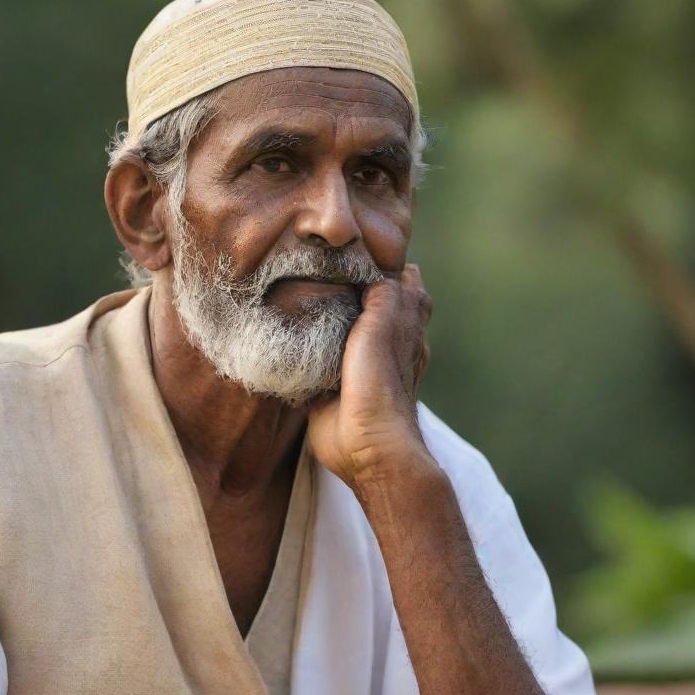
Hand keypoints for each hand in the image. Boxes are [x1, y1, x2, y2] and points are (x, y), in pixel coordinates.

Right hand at [306, 263, 433, 493]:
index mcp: (406, 328)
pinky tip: (289, 335)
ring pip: (343, 332)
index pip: (403, 284)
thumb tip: (371, 268)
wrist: (366, 444)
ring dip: (325, 318)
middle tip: (320, 269)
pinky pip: (316, 363)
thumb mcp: (384, 324)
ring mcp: (357, 368)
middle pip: (371, 305)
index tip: (355, 250)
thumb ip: (382, 292)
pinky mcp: (330, 390)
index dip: (384, 266)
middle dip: (351, 288)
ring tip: (298, 293)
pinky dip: (306, 350)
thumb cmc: (380, 384)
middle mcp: (385, 345)